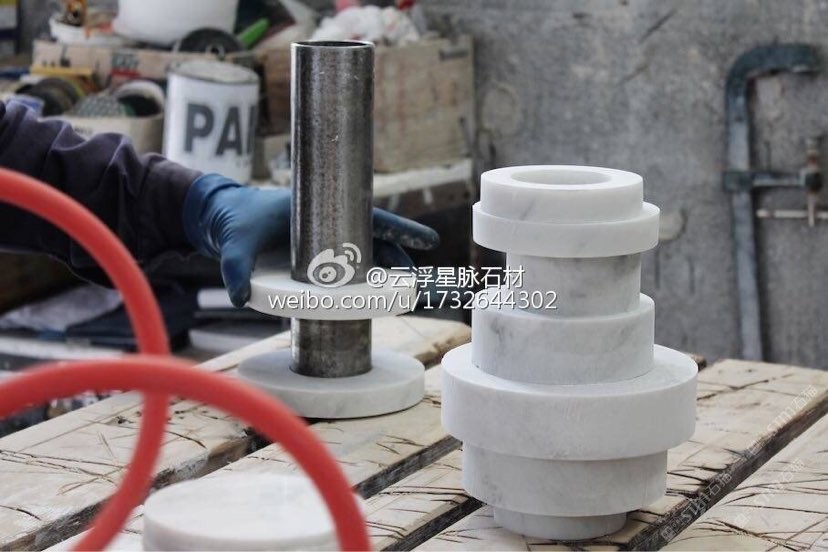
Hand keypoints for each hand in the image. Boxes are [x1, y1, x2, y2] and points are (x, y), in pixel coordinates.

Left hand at [182, 174, 439, 306]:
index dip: (400, 230)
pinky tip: (369, 298)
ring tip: (398, 292)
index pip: (369, 218)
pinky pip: (346, 267)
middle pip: (373, 240)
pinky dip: (361, 280)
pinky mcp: (314, 258)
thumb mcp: (236, 243)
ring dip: (382, 272)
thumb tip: (238, 296)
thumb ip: (236, 268)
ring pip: (364, 254)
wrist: (222, 218)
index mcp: (319, 209)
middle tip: (414, 279)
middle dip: (397, 257)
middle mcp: (327, 225)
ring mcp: (322, 242)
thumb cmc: (236, 220)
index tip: (428, 240)